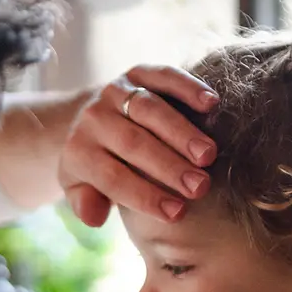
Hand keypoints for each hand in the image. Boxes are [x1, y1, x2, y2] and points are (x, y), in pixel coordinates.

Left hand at [58, 65, 219, 225]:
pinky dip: (187, 87)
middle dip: (168, 166)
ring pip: (149, 110)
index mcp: (79, 151)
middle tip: (200, 186)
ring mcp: (116, 92)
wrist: (89, 117)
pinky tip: (212, 103)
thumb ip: (85, 203)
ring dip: (182, 132)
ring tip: (208, 155)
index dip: (145, 195)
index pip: (112, 177)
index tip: (177, 213)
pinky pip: (162, 76)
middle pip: (133, 143)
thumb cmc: (96, 164)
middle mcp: (94, 118)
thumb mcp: (80, 187)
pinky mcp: (138, 73)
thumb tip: (93, 218)